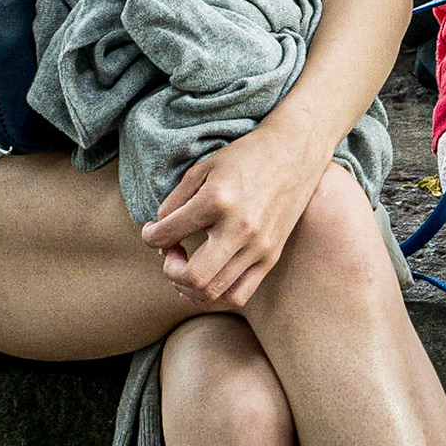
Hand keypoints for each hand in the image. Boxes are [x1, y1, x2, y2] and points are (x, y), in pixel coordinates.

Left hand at [141, 126, 332, 307]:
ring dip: (189, 287)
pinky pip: (239, 295)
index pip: (165, 235)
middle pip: (192, 277)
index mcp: (217, 201)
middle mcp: (240, 228)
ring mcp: (259, 246)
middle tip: (170, 254)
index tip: (153, 231)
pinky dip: (216, 294)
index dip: (149, 236)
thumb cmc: (246, 156)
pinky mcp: (272, 256)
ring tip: (188, 267)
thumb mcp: (203, 168)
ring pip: (213, 293)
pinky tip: (210, 276)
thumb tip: (160, 235)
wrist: (295, 151)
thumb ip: (175, 202)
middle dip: (170, 271)